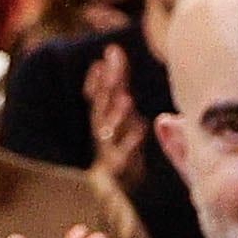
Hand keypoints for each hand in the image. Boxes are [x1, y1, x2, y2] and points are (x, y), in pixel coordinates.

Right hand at [86, 42, 147, 184]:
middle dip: (107, 85)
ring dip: (116, 113)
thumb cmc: (122, 144)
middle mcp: (101, 133)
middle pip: (101, 108)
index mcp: (101, 119)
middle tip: (113, 64)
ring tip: (126, 98)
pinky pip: (124, 154)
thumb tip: (113, 49)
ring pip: (110, 130)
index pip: (96, 95)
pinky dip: (131, 141)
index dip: (100, 76)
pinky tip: (141, 128)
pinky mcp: (121, 169)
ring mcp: (109, 151)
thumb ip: (118, 83)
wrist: (123, 188)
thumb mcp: (121, 111)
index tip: (111, 53)